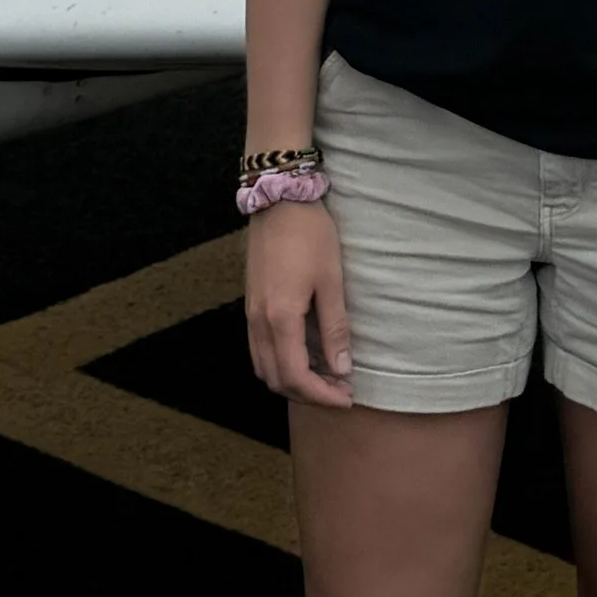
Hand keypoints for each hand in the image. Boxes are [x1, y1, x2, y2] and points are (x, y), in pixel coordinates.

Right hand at [244, 199, 353, 406]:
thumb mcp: (331, 279)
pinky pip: (260, 350)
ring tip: (324, 376)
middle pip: (276, 379)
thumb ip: (335, 326)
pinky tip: (304, 355)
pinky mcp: (251, 305)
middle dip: (307, 393)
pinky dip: (280, 363)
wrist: (279, 200)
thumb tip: (342, 367)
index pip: (296, 377)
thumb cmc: (310, 235)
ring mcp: (251, 315)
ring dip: (292, 381)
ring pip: (264, 368)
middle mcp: (258, 323)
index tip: (346, 397)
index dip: (321, 395)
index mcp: (280, 318)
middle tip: (339, 391)